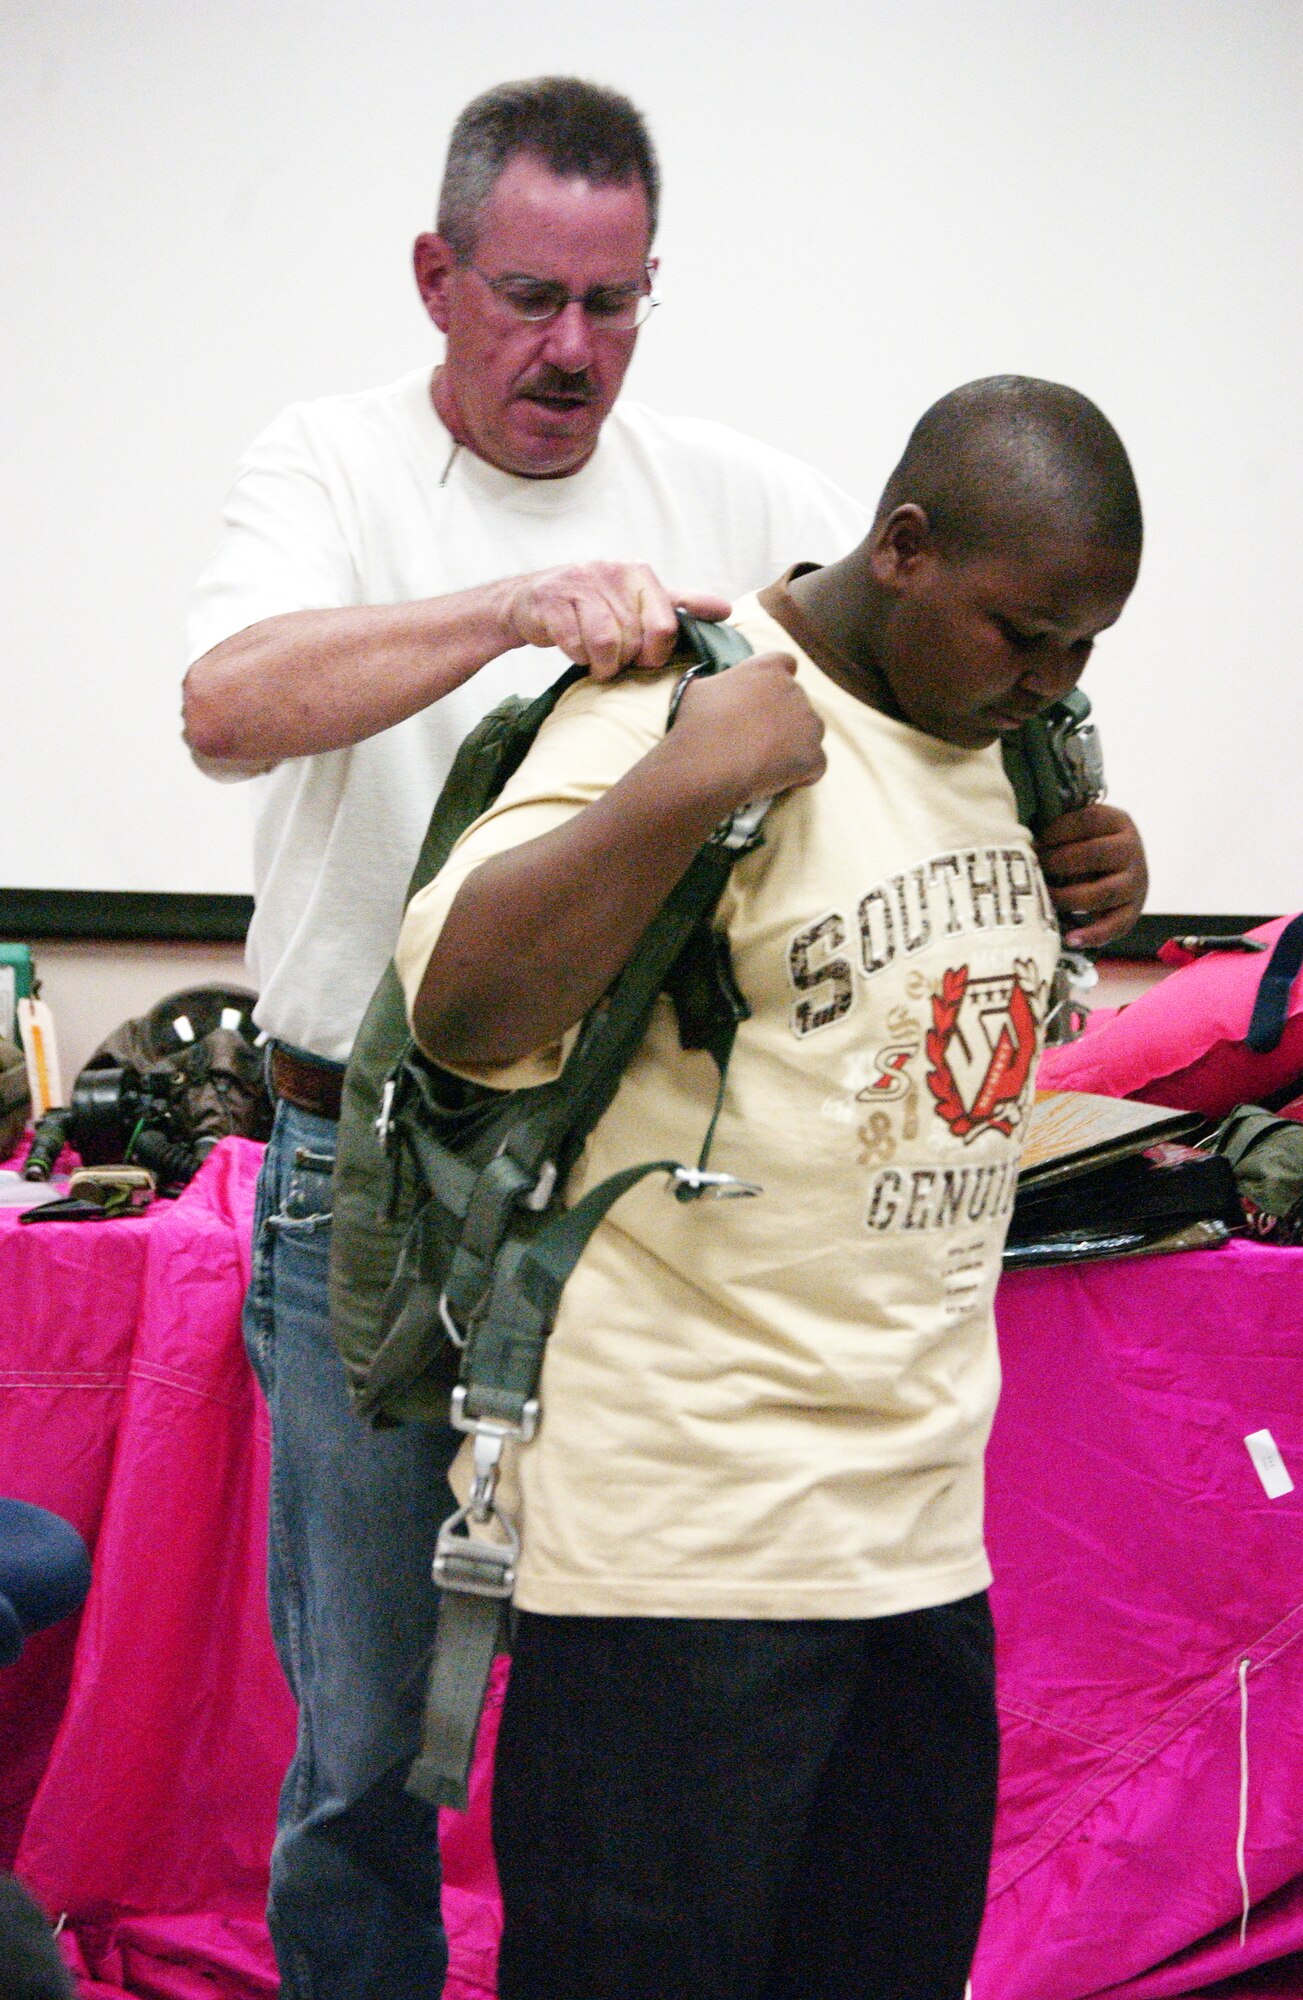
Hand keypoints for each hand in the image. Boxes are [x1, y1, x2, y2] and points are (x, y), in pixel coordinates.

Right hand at [503, 564, 730, 679]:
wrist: (530, 600)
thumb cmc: (591, 606)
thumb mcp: (638, 599)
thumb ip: (679, 605)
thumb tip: (725, 609)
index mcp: (639, 573)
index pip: (666, 624)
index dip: (657, 652)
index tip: (645, 658)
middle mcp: (613, 571)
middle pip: (635, 640)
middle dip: (625, 661)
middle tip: (614, 659)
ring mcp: (580, 583)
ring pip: (607, 643)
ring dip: (601, 663)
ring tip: (595, 660)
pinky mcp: (552, 601)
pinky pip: (575, 645)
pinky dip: (576, 656)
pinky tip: (573, 648)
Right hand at [671, 651, 826, 808]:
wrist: (706, 764)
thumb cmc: (696, 723)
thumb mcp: (699, 688)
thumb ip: (721, 684)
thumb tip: (718, 690)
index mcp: (768, 669)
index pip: (785, 663)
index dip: (777, 681)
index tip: (765, 697)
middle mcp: (795, 690)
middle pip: (798, 700)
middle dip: (784, 716)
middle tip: (758, 737)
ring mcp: (809, 724)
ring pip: (811, 731)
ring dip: (796, 743)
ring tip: (768, 761)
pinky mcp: (814, 757)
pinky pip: (816, 764)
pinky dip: (802, 772)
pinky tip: (778, 779)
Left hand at [1036, 803, 1147, 947]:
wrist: (1118, 868)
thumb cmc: (1084, 845)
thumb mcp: (1078, 829)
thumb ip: (1057, 830)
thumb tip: (1019, 839)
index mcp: (1117, 821)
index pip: (1087, 820)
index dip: (1056, 832)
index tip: (1035, 842)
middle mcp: (1131, 850)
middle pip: (1094, 855)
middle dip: (1058, 863)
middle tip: (1036, 869)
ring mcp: (1136, 881)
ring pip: (1102, 893)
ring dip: (1067, 898)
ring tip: (1045, 899)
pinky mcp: (1134, 910)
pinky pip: (1115, 926)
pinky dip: (1092, 935)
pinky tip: (1070, 938)